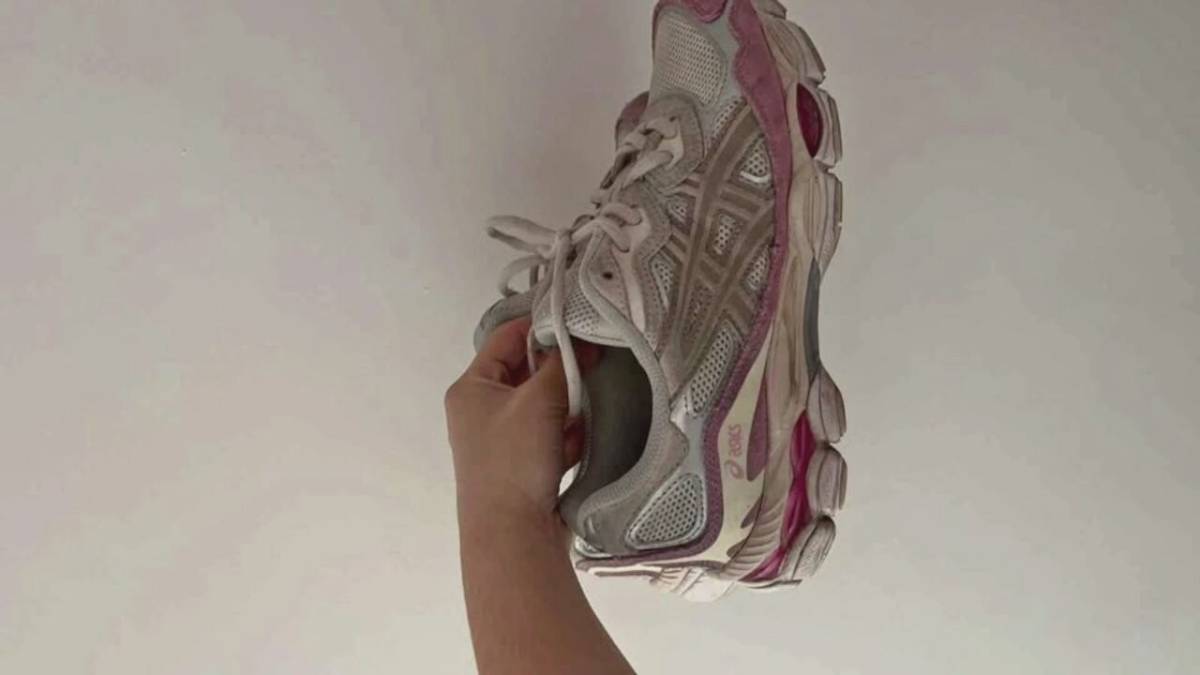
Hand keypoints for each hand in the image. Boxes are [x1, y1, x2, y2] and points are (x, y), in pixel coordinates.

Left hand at [444, 317, 593, 535]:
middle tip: (594, 359)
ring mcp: (500, 439)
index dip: (540, 326)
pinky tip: (578, 445)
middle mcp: (480, 410)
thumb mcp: (539, 402)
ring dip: (567, 405)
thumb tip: (582, 341)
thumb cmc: (514, 460)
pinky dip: (566, 436)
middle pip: (526, 372)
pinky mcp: (521, 465)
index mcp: (471, 388)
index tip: (578, 319)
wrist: (511, 536)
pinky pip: (550, 435)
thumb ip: (562, 366)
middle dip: (560, 370)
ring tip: (586, 407)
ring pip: (542, 404)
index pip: (505, 338)